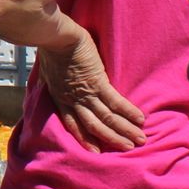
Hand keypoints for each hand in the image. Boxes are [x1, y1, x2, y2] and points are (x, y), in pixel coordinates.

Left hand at [35, 31, 146, 152]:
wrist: (55, 37)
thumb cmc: (51, 49)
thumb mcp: (48, 71)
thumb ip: (55, 81)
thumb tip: (55, 82)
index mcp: (60, 98)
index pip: (73, 124)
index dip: (85, 138)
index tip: (96, 151)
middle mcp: (73, 100)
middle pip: (93, 126)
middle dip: (112, 138)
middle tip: (127, 148)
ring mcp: (85, 93)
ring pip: (107, 117)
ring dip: (124, 130)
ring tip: (139, 139)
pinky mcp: (97, 82)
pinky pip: (115, 101)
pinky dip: (128, 112)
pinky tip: (140, 119)